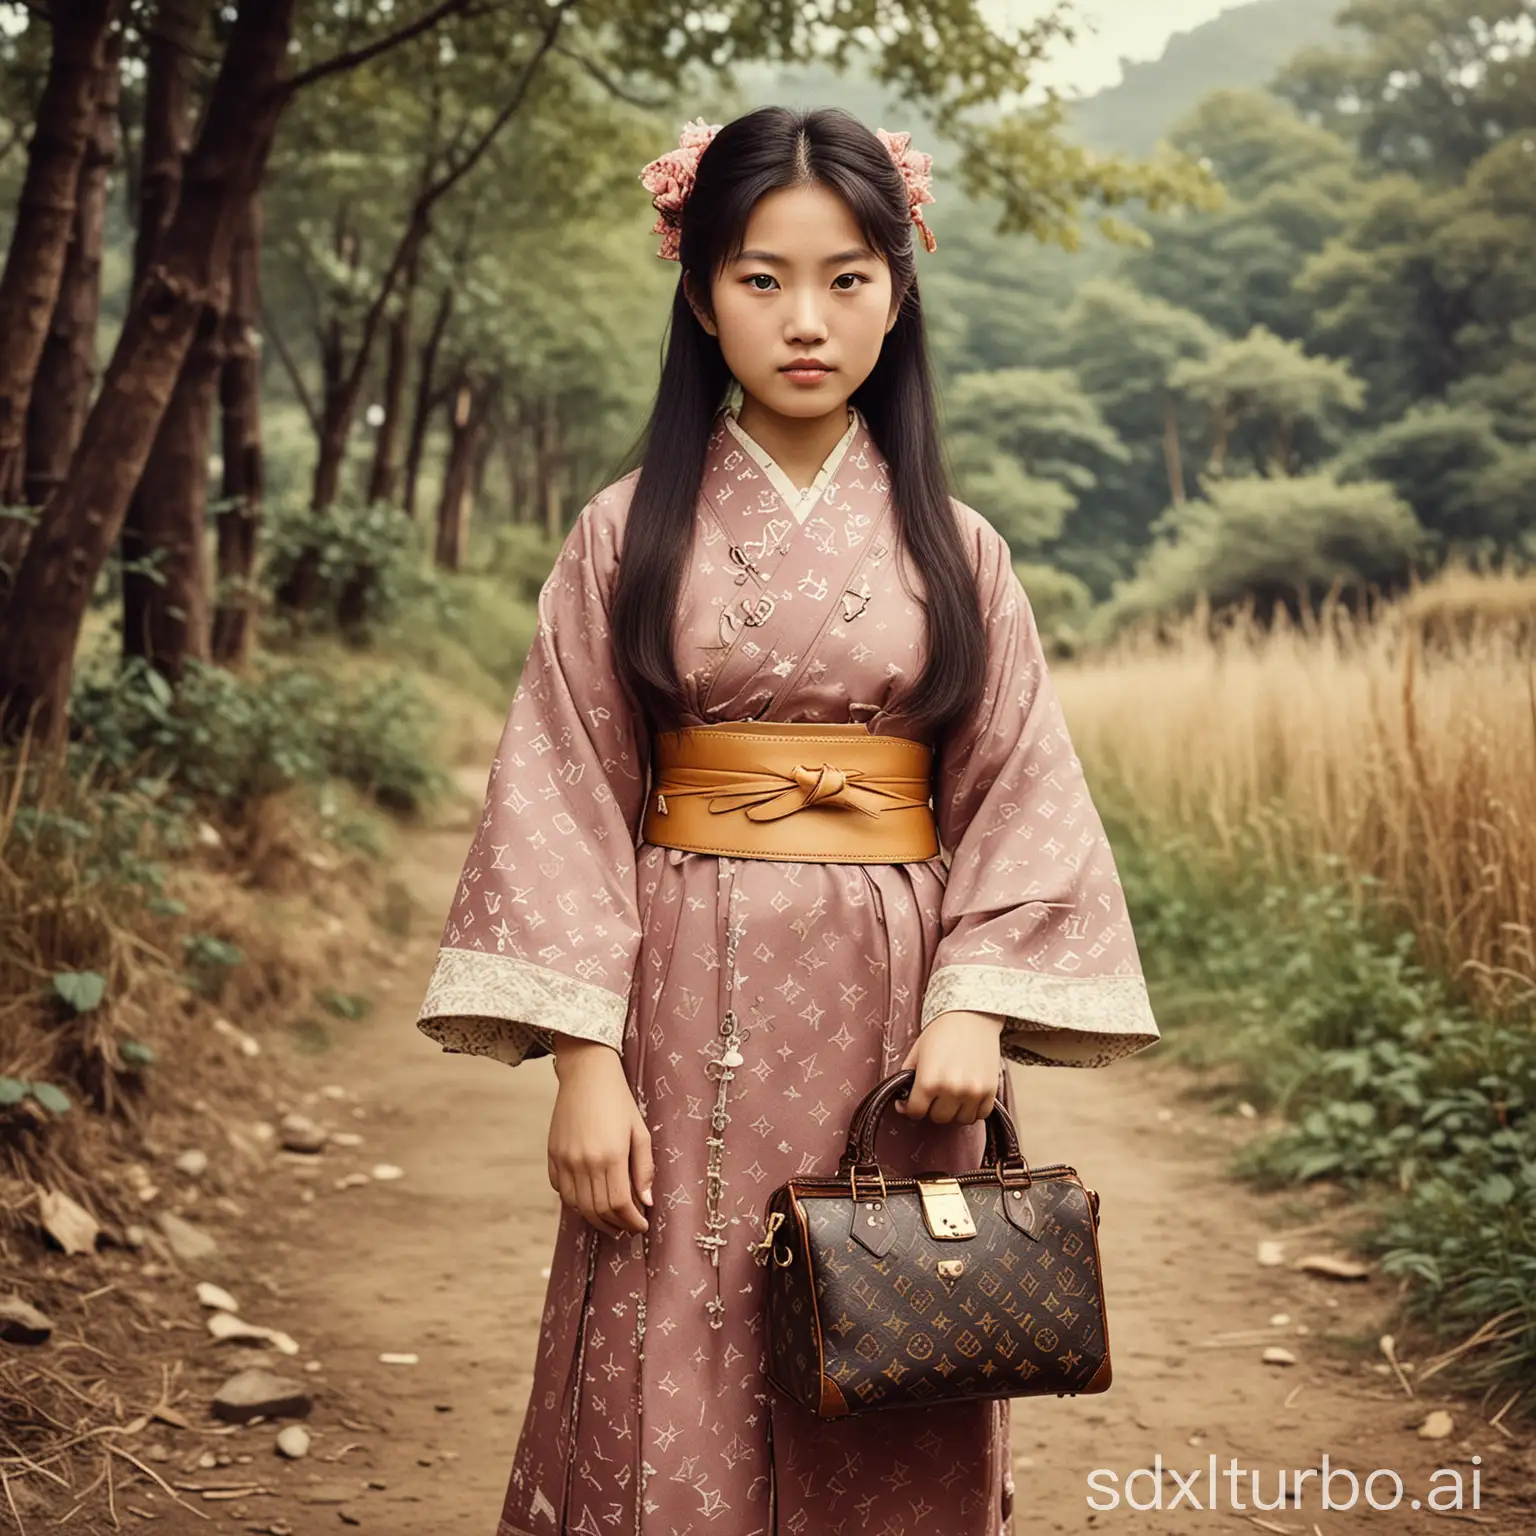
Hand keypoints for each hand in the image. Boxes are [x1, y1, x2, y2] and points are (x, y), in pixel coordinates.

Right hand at [548, 1039, 653, 1237]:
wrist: (587, 1074)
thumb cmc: (618, 1100)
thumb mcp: (640, 1131)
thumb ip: (644, 1168)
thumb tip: (647, 1202)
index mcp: (611, 1156)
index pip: (620, 1204)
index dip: (632, 1221)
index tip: (641, 1226)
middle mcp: (585, 1162)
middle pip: (598, 1210)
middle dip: (615, 1224)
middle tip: (627, 1227)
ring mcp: (565, 1159)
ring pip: (578, 1205)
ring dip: (595, 1218)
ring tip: (610, 1220)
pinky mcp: (552, 1155)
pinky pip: (561, 1190)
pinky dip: (575, 1202)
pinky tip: (588, 1200)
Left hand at [893, 1010, 1004, 1125]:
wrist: (971, 1016)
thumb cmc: (942, 1032)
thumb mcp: (916, 1053)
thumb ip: (907, 1079)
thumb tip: (903, 1102)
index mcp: (928, 1081)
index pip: (915, 1112)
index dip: (911, 1107)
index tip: (914, 1101)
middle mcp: (951, 1090)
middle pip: (938, 1118)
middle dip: (933, 1107)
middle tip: (935, 1093)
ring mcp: (973, 1092)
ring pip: (960, 1120)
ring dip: (954, 1110)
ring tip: (952, 1093)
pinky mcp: (990, 1091)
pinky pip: (980, 1115)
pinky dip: (973, 1108)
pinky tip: (967, 1094)